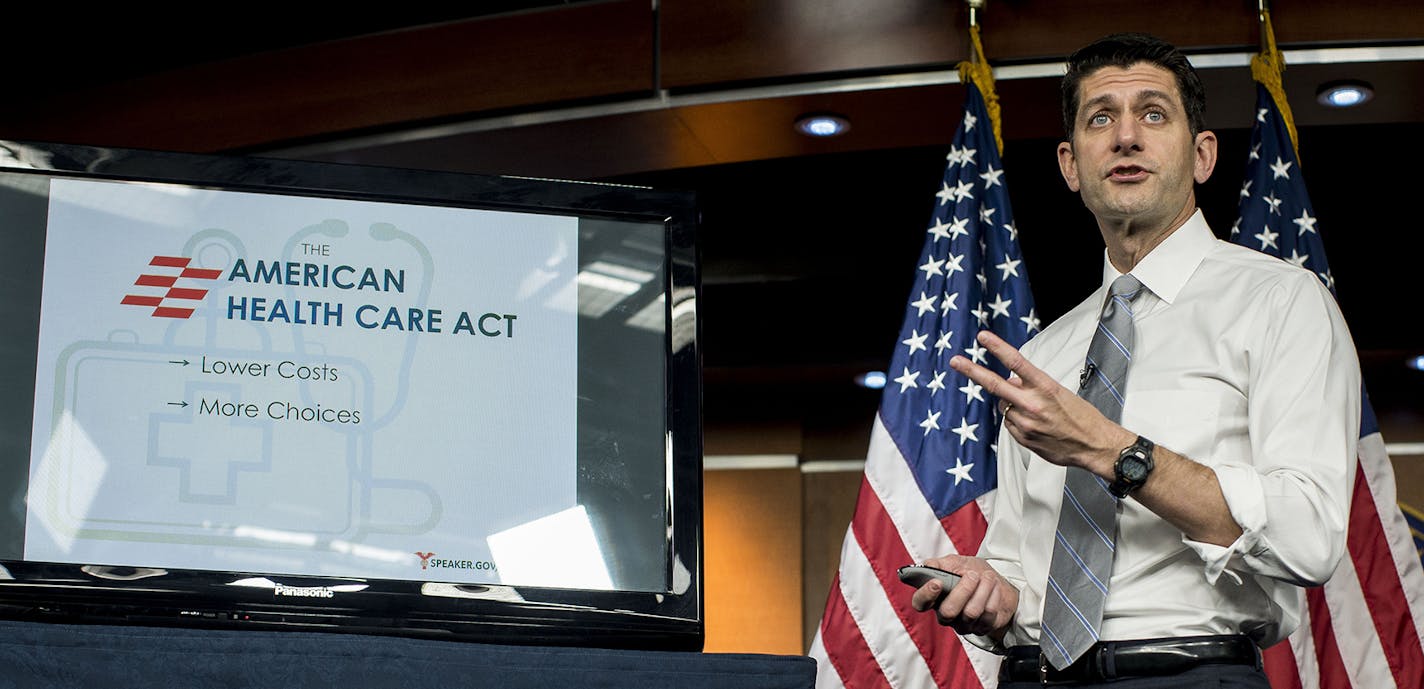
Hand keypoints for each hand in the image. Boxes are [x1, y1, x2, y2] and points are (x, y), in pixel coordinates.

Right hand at [909, 555, 1017, 638]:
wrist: (997, 582)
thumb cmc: (972, 572)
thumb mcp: (955, 562)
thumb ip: (939, 564)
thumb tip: (927, 566)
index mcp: (934, 597)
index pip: (920, 603)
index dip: (926, 594)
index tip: (937, 582)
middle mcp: (946, 614)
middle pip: (948, 612)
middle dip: (963, 590)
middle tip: (973, 575)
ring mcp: (963, 624)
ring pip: (971, 612)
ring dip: (983, 589)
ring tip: (988, 576)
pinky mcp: (981, 628)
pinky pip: (987, 614)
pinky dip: (993, 596)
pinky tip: (994, 587)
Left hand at [949, 331, 1132, 473]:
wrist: (1094, 445)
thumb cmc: (1081, 416)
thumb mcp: (1059, 392)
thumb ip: (1031, 385)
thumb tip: (1010, 380)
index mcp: (1045, 387)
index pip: (1017, 362)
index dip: (997, 347)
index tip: (983, 337)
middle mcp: (1032, 404)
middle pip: (995, 384)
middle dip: (972, 371)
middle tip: (955, 361)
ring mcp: (1026, 423)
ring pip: (1004, 407)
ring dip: (1011, 405)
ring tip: (1036, 412)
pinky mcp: (1023, 438)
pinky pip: (1009, 424)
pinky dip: (1016, 421)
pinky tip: (1035, 425)